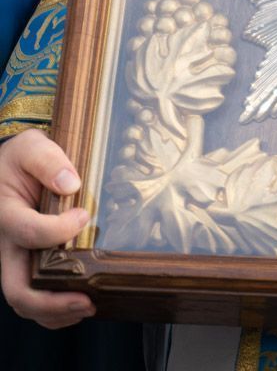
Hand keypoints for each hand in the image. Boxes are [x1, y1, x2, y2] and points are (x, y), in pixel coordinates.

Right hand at [0, 129, 94, 327]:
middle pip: (16, 288)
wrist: (15, 165)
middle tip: (86, 300)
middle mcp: (7, 243)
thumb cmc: (23, 157)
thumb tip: (71, 184)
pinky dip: (55, 311)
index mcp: (6, 213)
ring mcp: (15, 258)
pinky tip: (79, 304)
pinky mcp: (27, 264)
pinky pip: (35, 297)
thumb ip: (48, 161)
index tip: (85, 215)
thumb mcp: (32, 146)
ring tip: (88, 306)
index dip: (58, 230)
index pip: (28, 231)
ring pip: (25, 301)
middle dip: (50, 301)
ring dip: (55, 312)